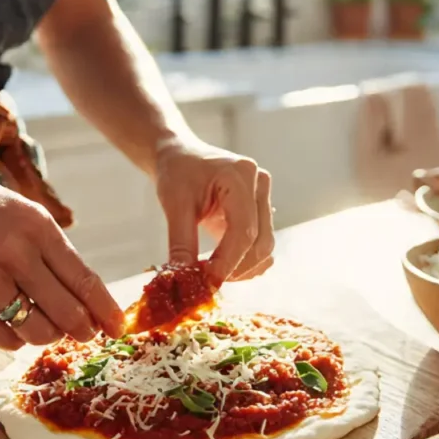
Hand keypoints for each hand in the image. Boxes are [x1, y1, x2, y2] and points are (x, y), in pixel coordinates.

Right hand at [0, 165, 123, 349]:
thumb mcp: (22, 212)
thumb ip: (52, 249)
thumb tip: (85, 295)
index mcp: (37, 227)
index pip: (84, 279)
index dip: (105, 309)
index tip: (118, 327)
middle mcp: (14, 253)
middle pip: (67, 312)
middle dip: (84, 330)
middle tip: (87, 335)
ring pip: (37, 330)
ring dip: (49, 336)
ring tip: (47, 328)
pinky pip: (3, 338)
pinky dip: (16, 339)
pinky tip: (16, 328)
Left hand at [154, 137, 274, 283]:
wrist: (180, 155)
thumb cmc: (176, 173)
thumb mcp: (174, 205)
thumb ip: (181, 243)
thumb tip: (185, 280)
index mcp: (240, 176)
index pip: (244, 230)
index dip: (228, 262)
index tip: (208, 282)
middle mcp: (259, 184)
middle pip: (260, 242)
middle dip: (235, 268)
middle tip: (206, 283)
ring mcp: (264, 196)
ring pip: (264, 246)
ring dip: (242, 268)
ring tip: (210, 273)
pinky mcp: (261, 209)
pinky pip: (261, 243)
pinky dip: (244, 261)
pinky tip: (221, 265)